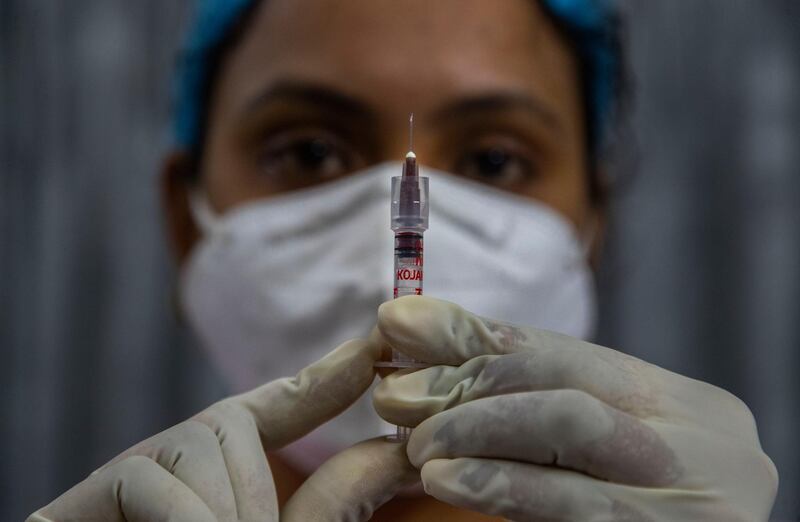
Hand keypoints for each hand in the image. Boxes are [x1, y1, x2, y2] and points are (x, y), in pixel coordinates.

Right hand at [28, 337, 416, 521]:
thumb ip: (334, 502)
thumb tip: (399, 452)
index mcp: (227, 481)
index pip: (278, 409)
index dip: (325, 378)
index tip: (375, 348)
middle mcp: (176, 469)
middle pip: (229, 424)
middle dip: (255, 485)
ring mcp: (123, 484)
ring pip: (195, 444)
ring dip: (222, 510)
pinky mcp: (70, 507)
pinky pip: (146, 477)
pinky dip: (182, 515)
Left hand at [374, 296, 777, 520]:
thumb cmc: (646, 512)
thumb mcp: (602, 451)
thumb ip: (535, 404)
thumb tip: (426, 351)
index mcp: (680, 403)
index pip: (565, 351)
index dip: (473, 334)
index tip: (400, 321)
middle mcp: (698, 435)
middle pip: (565, 379)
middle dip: (467, 378)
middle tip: (395, 392)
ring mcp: (694, 489)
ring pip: (568, 425)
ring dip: (475, 425)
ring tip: (416, 442)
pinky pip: (575, 504)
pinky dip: (503, 485)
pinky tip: (448, 481)